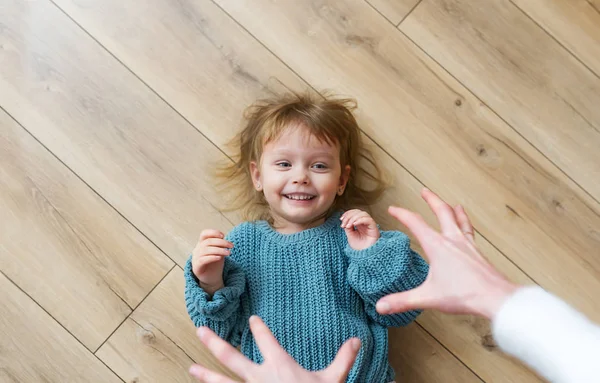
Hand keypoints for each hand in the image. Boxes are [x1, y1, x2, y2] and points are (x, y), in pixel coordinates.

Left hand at [189, 316, 360, 382]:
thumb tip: (356, 340)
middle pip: (232, 357)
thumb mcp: (333, 380)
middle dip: (215, 344)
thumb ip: (343, 358)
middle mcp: (260, 378)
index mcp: (280, 366)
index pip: (266, 340)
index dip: (259, 329)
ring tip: (191, 368)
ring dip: (206, 375)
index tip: (252, 320)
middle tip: (200, 331)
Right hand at [192, 229, 233, 294]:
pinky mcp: (196, 267)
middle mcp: (197, 250)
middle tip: (231, 245)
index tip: (223, 235)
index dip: (213, 232)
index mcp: (202, 244)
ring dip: (219, 250)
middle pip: (207, 242)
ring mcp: (195, 258)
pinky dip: (212, 257)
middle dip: (221, 242)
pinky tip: (219, 258)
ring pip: (206, 250)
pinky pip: (203, 260)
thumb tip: (223, 238)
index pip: (204, 234)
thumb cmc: (216, 264)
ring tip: (228, 253)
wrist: (213, 278)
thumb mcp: (220, 252)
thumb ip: (220, 245)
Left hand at [340, 209, 379, 249]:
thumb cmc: (359, 246)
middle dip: (349, 216)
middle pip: (358, 212)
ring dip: (353, 218)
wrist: (364, 255)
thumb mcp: (350, 235)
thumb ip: (348, 227)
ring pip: (363, 214)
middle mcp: (365, 222)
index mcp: (359, 223)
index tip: (341, 219)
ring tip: (348, 225)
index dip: (347, 213)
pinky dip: (360, 220)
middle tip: (344, 224)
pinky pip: (368, 219)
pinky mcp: (374, 227)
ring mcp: (370, 224)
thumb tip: (345, 220)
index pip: (354, 213)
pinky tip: (354, 224)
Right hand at [376, 188, 517, 319]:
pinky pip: (470, 231)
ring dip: (452, 209)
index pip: (415, 223)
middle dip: (431, 200)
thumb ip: (402, 301)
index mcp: (437, 246)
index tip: (393, 209)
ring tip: (452, 204)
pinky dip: (466, 223)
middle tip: (425, 191)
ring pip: (459, 219)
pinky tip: (467, 227)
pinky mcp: (477, 252)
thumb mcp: (428, 297)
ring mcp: (467, 245)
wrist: (495, 297)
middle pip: (442, 212)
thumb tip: (380, 306)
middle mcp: (453, 240)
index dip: (402, 214)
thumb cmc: (464, 294)